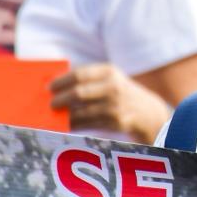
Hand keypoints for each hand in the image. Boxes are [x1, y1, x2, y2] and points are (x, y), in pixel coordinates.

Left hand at [49, 63, 171, 143]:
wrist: (147, 111)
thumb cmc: (120, 91)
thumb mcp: (110, 78)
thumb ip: (88, 78)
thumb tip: (56, 85)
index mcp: (109, 71)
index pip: (79, 74)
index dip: (61, 81)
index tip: (49, 87)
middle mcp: (113, 87)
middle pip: (78, 93)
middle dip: (60, 99)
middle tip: (50, 103)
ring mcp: (114, 106)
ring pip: (81, 111)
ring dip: (65, 114)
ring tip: (55, 114)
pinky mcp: (114, 122)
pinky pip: (87, 124)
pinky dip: (74, 124)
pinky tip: (66, 124)